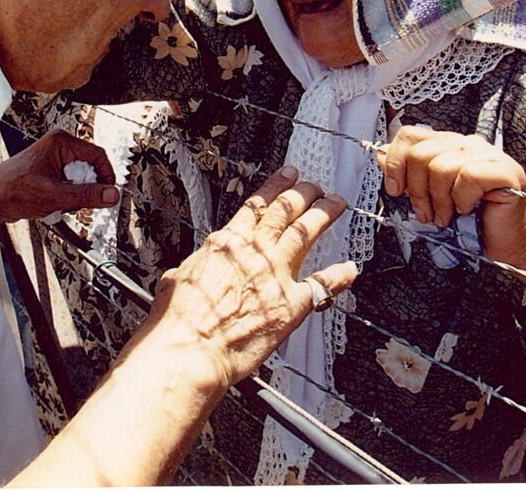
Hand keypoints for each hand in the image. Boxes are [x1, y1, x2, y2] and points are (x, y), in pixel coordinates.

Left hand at [0, 127, 118, 221]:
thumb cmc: (12, 190)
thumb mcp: (55, 195)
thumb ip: (87, 195)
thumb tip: (112, 194)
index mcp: (61, 142)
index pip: (98, 156)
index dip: (105, 176)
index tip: (107, 194)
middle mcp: (59, 147)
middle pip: (90, 169)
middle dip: (86, 189)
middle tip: (75, 201)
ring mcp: (55, 160)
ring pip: (81, 180)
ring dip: (75, 196)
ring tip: (59, 203)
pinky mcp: (51, 173)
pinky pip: (70, 185)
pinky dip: (67, 198)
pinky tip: (53, 204)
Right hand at [139, 166, 357, 387]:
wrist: (189, 349)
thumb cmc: (177, 322)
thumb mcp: (175, 280)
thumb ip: (190, 271)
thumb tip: (183, 274)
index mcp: (226, 243)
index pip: (257, 205)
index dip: (276, 186)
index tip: (288, 175)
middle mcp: (254, 251)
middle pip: (286, 210)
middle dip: (305, 193)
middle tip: (315, 186)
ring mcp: (276, 274)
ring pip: (306, 232)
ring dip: (324, 214)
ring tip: (336, 203)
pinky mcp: (292, 304)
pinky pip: (323, 284)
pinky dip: (340, 275)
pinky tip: (350, 269)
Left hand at [378, 126, 525, 309]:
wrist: (508, 243)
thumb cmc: (471, 222)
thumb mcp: (430, 197)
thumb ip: (408, 175)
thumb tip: (380, 155)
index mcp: (448, 145)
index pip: (411, 135)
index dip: (396, 162)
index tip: (395, 190)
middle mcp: (468, 144)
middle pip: (421, 152)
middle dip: (416, 190)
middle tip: (426, 213)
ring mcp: (489, 154)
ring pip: (442, 166)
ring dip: (439, 200)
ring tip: (446, 216)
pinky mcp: (506, 171)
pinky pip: (469, 176)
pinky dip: (462, 200)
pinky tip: (468, 210)